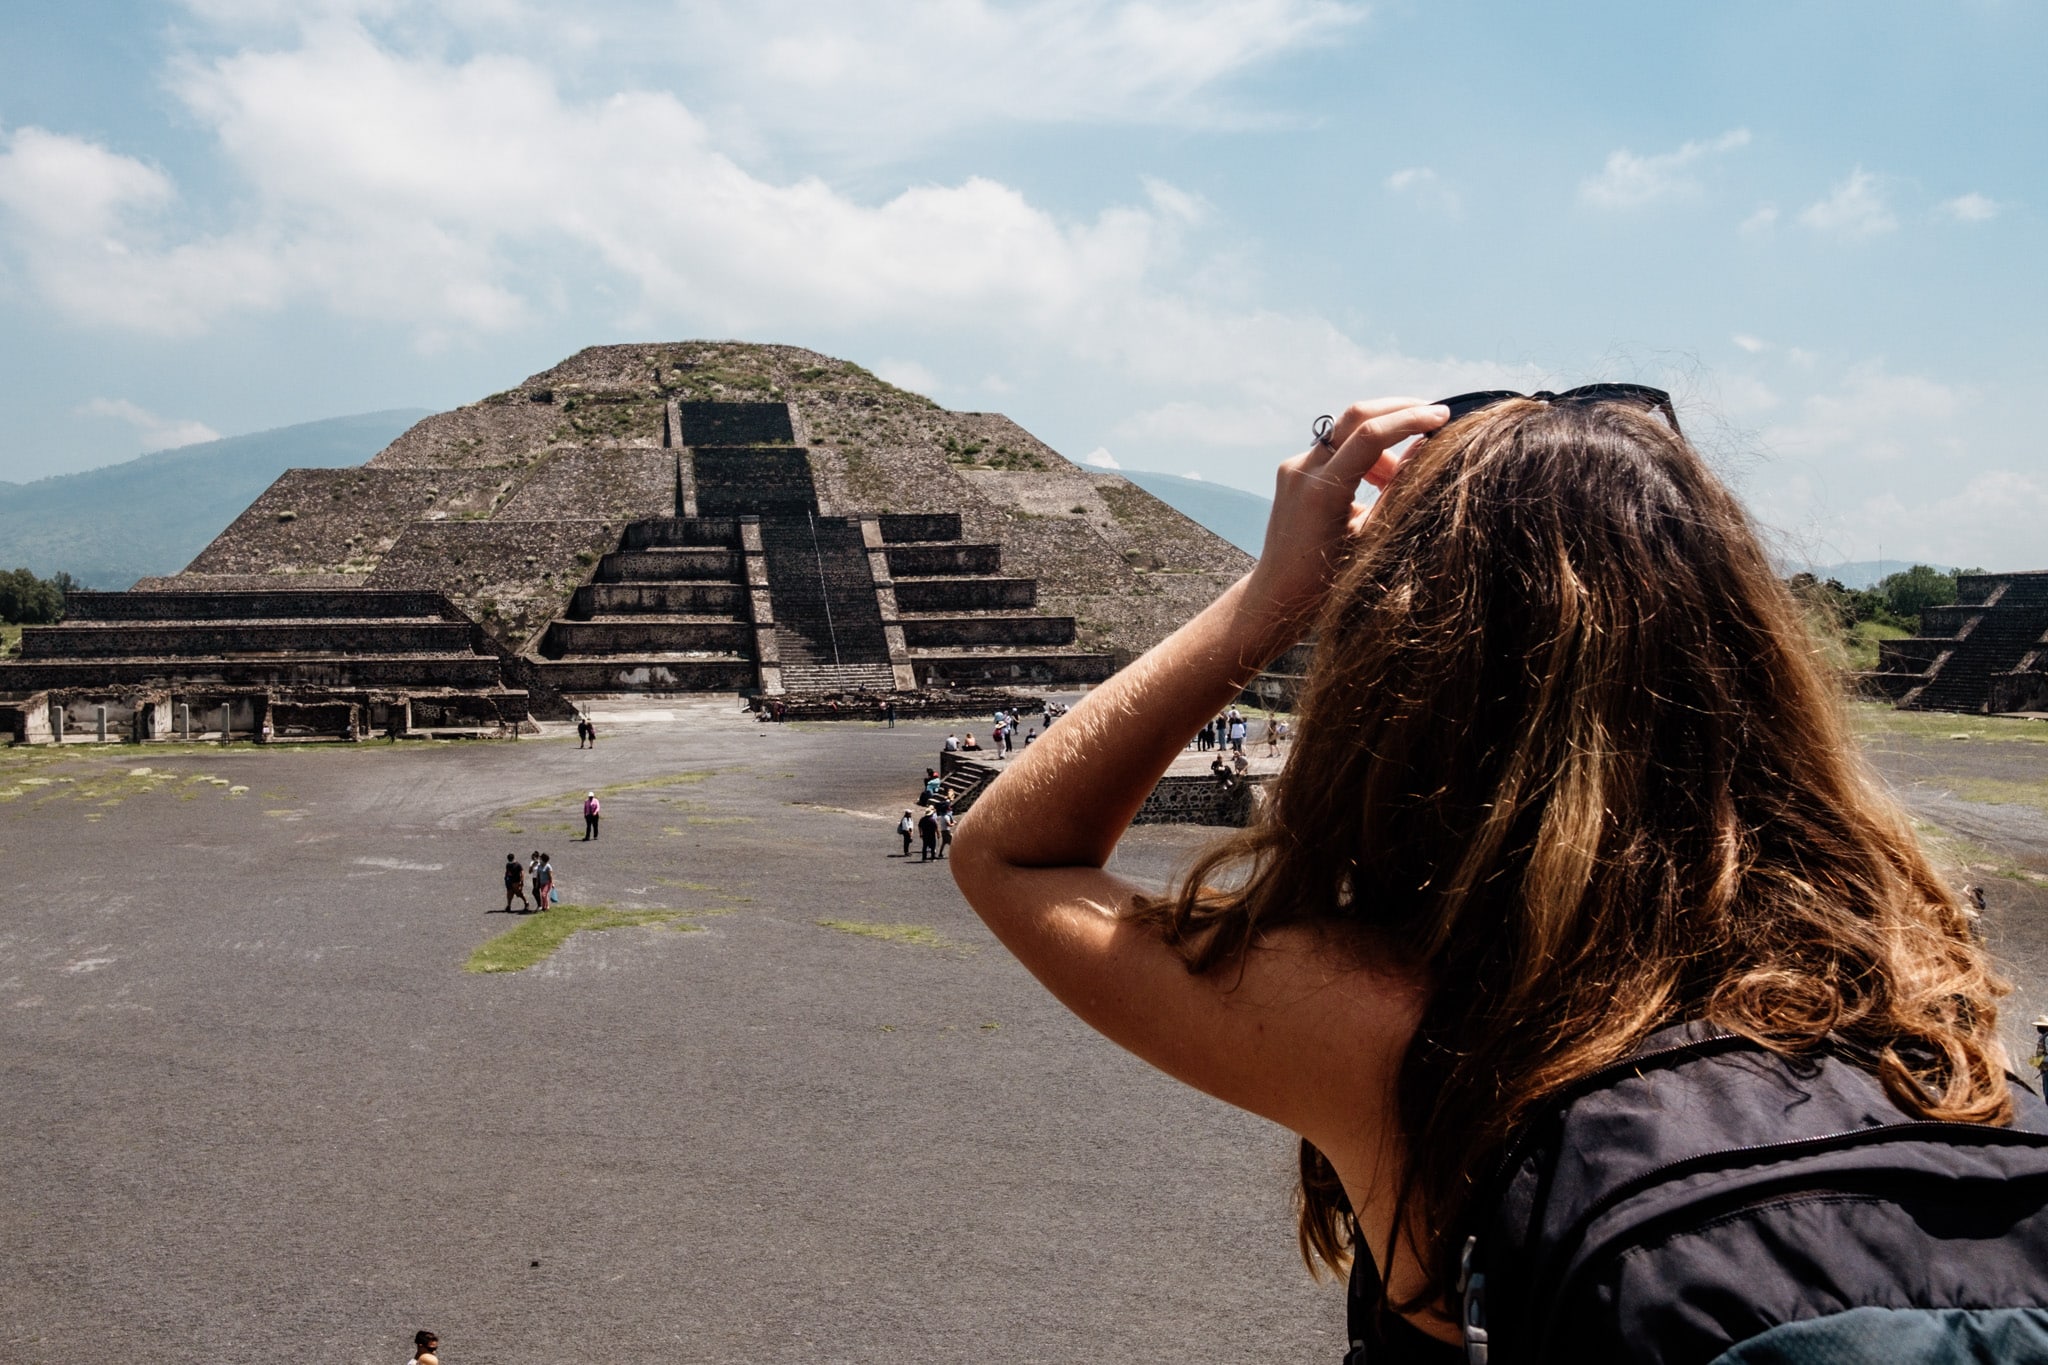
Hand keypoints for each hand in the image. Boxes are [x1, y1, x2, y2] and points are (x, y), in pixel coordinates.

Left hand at [1243, 398, 1448, 634]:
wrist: (1279, 593)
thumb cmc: (1328, 578)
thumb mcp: (1372, 536)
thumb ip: (1399, 491)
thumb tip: (1426, 448)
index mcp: (1322, 491)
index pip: (1371, 434)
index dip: (1410, 419)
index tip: (1442, 416)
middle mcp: (1303, 470)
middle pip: (1355, 415)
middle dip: (1397, 410)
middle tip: (1433, 416)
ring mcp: (1294, 468)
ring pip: (1347, 432)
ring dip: (1382, 443)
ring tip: (1400, 479)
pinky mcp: (1293, 471)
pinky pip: (1335, 449)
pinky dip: (1363, 456)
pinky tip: (1378, 483)